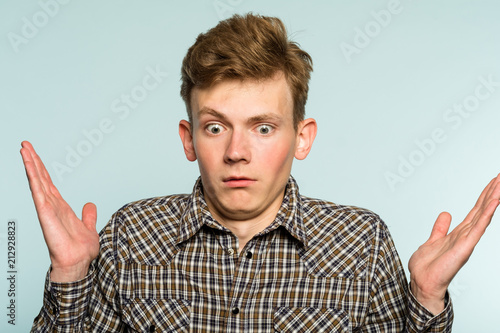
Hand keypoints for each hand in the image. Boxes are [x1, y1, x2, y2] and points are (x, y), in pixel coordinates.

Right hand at [20, 141, 99, 281]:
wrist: (79, 263)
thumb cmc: (81, 250)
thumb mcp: (88, 227)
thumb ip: (88, 216)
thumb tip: (90, 205)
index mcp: (60, 207)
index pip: (49, 183)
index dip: (42, 169)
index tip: (34, 154)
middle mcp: (52, 206)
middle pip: (41, 178)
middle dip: (33, 161)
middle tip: (25, 144)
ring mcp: (48, 209)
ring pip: (37, 182)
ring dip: (31, 165)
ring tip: (24, 149)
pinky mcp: (46, 215)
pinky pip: (39, 194)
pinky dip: (34, 180)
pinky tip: (29, 167)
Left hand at [408, 174, 499, 313]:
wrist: (423, 282)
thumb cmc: (428, 267)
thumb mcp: (433, 240)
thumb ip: (440, 228)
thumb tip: (446, 214)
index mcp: (460, 232)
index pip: (475, 210)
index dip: (484, 196)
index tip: (493, 182)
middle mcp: (466, 235)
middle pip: (481, 209)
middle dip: (492, 192)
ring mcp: (467, 240)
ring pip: (483, 215)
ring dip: (493, 199)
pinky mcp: (465, 246)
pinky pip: (478, 227)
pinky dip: (486, 214)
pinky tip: (494, 201)